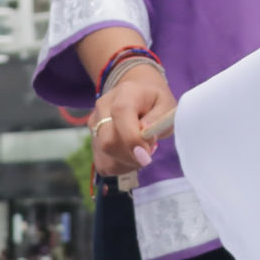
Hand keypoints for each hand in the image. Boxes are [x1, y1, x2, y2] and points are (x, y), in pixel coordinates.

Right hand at [89, 64, 176, 178]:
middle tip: (148, 151)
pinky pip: (103, 163)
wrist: (138, 93)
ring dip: (127, 163)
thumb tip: (143, 132)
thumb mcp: (166, 106)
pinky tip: (130, 157)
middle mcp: (104, 107)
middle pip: (108, 141)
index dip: (133, 140)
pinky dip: (119, 166)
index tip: (148, 155)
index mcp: (125, 93)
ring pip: (104, 156)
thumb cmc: (155, 102)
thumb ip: (157, 120)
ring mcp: (94, 124)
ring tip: (140, 152)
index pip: (121, 115)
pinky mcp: (92, 139)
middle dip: (131, 156)